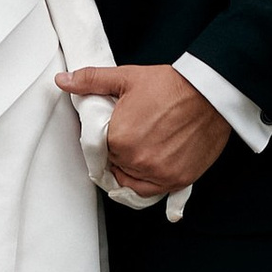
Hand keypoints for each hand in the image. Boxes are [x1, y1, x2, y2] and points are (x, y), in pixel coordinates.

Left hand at [64, 61, 229, 200]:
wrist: (209, 92)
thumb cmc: (170, 85)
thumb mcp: (125, 78)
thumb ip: (90, 81)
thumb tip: (62, 81)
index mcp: (119, 139)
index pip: (98, 152)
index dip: (101, 143)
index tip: (109, 135)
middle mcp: (138, 161)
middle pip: (115, 168)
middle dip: (117, 156)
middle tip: (127, 140)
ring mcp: (160, 174)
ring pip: (132, 183)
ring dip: (131, 172)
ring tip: (136, 154)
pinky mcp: (180, 180)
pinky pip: (155, 193)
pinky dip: (149, 185)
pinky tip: (148, 172)